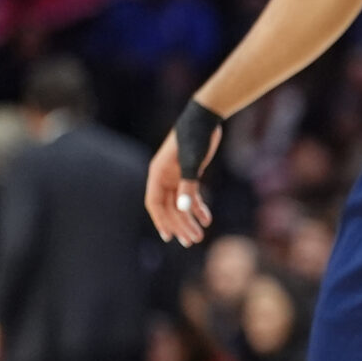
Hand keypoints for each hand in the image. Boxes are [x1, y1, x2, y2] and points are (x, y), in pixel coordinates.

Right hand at [145, 126, 216, 246]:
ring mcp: (176, 176)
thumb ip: (188, 184)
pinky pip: (191, 196)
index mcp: (157, 173)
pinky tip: (207, 218)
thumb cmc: (195, 137)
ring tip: (198, 236)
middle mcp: (164, 177)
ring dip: (189, 220)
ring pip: (180, 204)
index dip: (160, 220)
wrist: (206, 119)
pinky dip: (198, 208)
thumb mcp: (191, 162)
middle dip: (179, 225)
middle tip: (191, 241)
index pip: (154, 203)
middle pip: (169, 207)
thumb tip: (184, 208)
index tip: (168, 236)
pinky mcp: (189, 174)